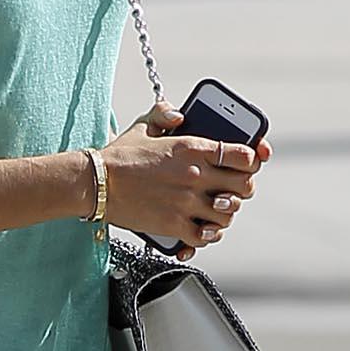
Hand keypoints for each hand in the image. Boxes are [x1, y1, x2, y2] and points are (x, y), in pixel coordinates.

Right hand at [103, 104, 263, 259]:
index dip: (253, 161)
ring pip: (229, 214)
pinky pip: (206, 235)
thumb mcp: (143, 126)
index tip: (248, 165)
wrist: (96, 183)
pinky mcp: (175, 225)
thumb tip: (180, 115)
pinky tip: (204, 229)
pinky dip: (209, 234)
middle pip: (244, 186)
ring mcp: (187, 202)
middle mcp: (195, 174)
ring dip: (226, 213)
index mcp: (193, 147)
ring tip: (217, 211)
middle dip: (243, 188)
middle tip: (233, 190)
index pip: (244, 155)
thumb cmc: (119, 156)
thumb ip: (165, 114)